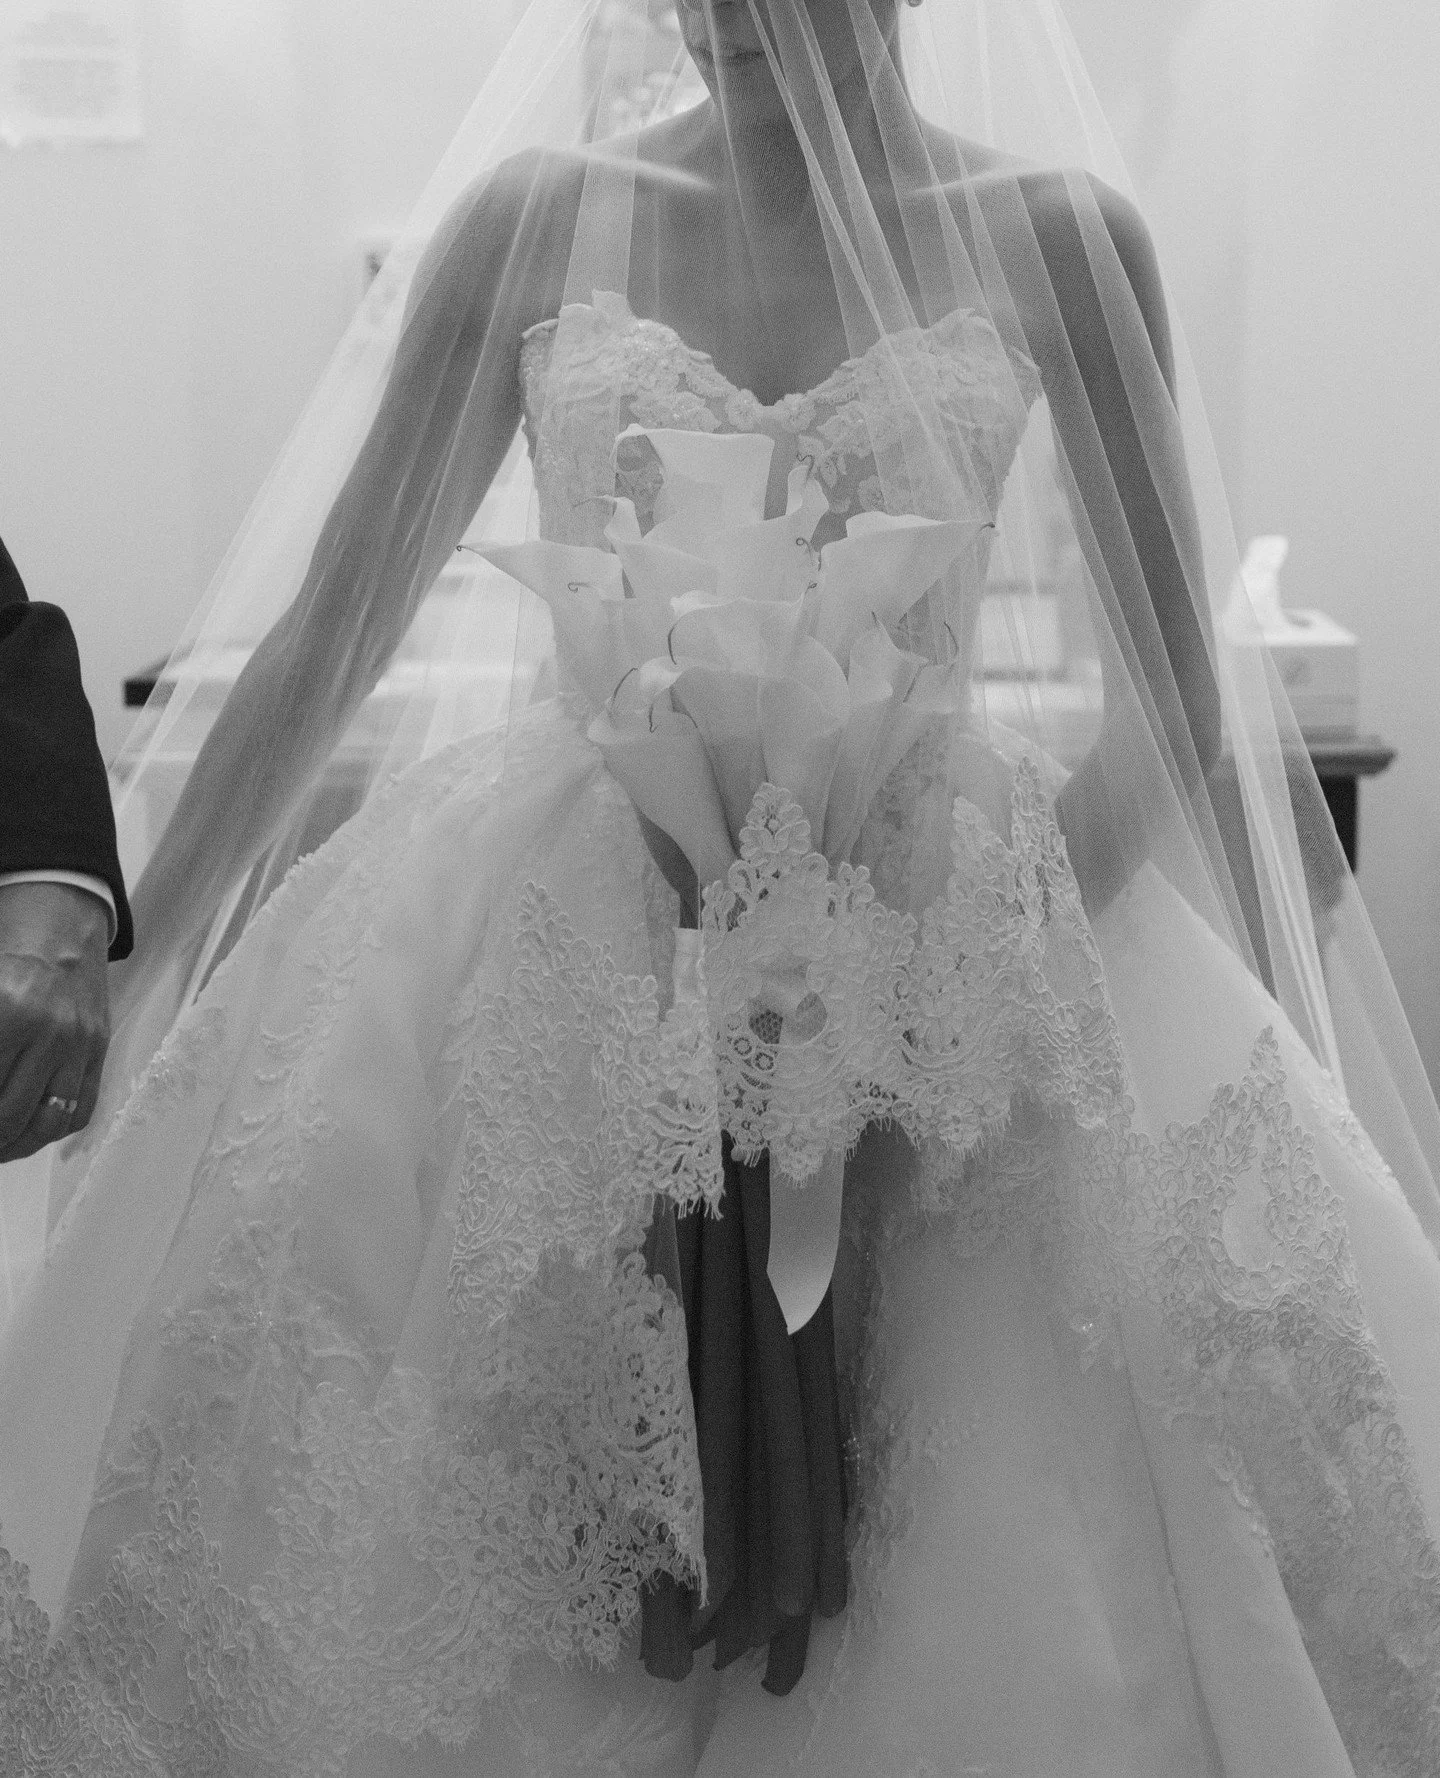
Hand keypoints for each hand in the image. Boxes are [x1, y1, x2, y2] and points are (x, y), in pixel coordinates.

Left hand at [0, 882, 110, 1160]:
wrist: (62, 933)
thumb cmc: (11, 962)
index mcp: (12, 1012)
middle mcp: (50, 1033)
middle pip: (10, 1113)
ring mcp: (80, 1045)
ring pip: (47, 1123)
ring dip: (16, 1145)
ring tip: (1, 1147)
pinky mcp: (99, 1051)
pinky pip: (81, 1110)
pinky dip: (53, 1132)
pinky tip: (30, 1132)